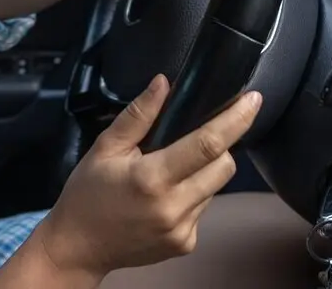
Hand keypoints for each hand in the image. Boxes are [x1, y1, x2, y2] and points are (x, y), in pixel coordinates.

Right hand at [34, 74, 261, 280]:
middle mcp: (173, 207)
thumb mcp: (105, 147)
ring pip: (216, 188)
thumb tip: (163, 83)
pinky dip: (192, 196)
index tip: (253, 100)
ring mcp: (183, 230)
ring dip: (202, 173)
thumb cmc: (88, 193)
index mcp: (152, 178)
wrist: (78, 248)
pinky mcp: (185, 244)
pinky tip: (164, 198)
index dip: (236, 120)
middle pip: (224, 167)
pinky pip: (204, 209)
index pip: (208, 144)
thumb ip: (138, 115)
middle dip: (219, 146)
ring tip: (168, 173)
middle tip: (191, 140)